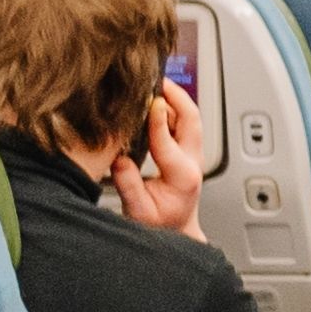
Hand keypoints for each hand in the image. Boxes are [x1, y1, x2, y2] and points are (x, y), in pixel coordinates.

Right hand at [110, 76, 211, 234]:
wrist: (177, 233)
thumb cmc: (160, 226)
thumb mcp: (139, 211)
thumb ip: (128, 184)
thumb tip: (117, 158)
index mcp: (183, 176)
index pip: (169, 141)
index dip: (158, 119)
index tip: (149, 100)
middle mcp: (192, 162)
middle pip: (192, 119)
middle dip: (177, 95)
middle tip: (158, 78)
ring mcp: (193, 156)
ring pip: (190, 119)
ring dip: (175, 99)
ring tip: (154, 83)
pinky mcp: (187, 153)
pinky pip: (183, 125)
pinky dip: (172, 109)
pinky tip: (154, 100)